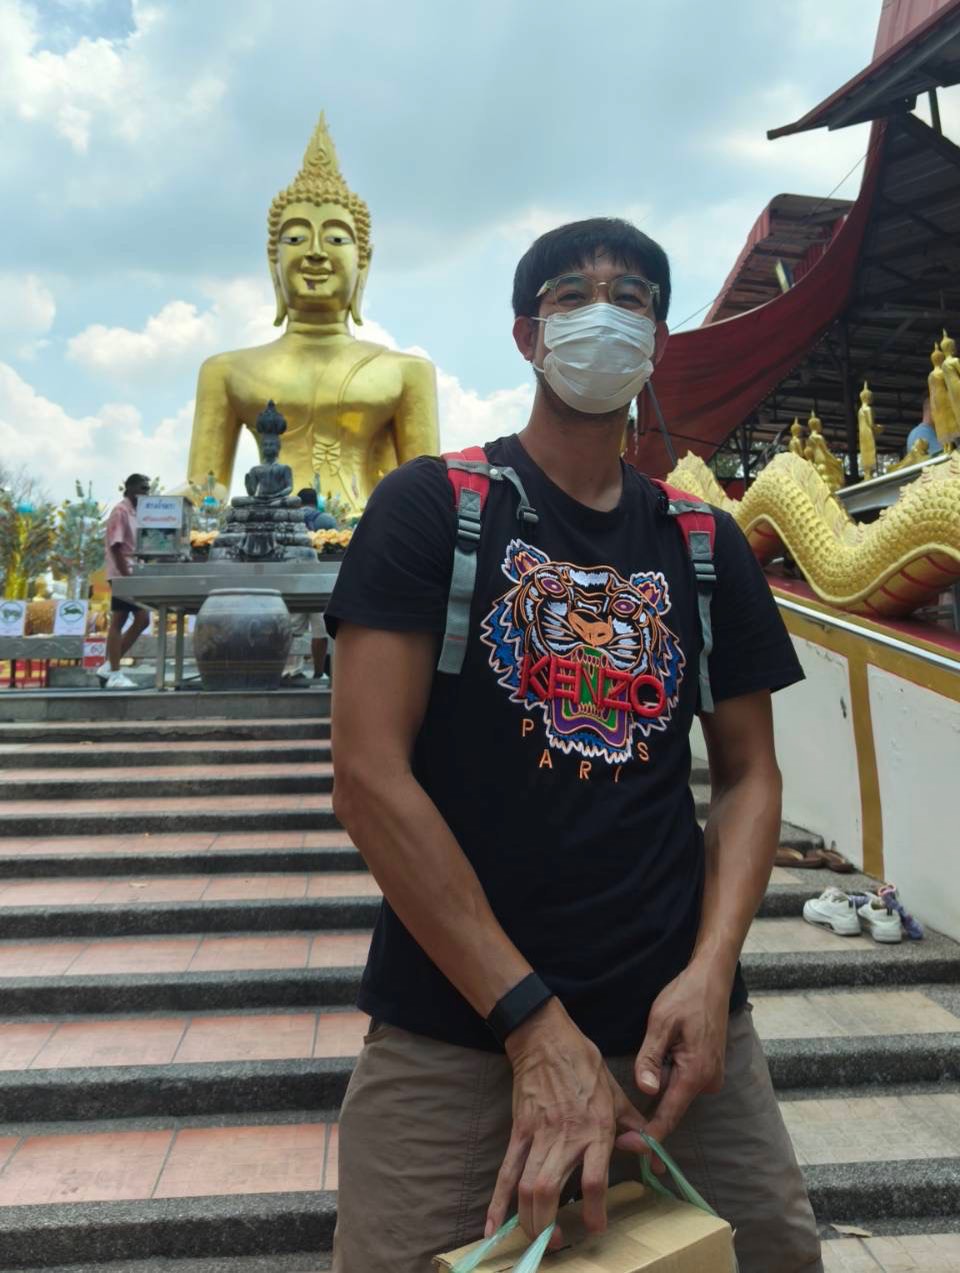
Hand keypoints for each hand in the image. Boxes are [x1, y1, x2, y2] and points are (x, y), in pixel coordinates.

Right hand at [486, 998, 645, 1245]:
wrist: (546, 1039)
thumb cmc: (584, 1066)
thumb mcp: (617, 1095)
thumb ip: (636, 1129)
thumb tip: (656, 1160)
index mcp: (595, 1130)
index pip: (593, 1179)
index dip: (594, 1210)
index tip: (595, 1226)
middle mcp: (565, 1137)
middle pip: (550, 1190)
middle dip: (551, 1225)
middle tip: (560, 1243)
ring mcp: (538, 1135)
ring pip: (526, 1186)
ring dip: (529, 1219)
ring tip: (538, 1238)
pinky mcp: (519, 1132)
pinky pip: (506, 1171)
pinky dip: (498, 1201)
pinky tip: (494, 1227)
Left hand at [616, 963, 729, 1154]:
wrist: (712, 980)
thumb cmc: (685, 997)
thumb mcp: (660, 1023)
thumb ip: (650, 1058)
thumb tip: (645, 1091)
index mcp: (696, 1074)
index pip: (668, 1116)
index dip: (647, 1136)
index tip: (628, 1148)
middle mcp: (707, 1082)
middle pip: (669, 1104)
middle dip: (649, 1096)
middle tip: (632, 1079)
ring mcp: (710, 1077)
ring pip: (674, 1091)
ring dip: (660, 1079)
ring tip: (659, 1043)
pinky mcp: (708, 1071)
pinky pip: (682, 1081)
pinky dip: (669, 1073)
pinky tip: (667, 1047)